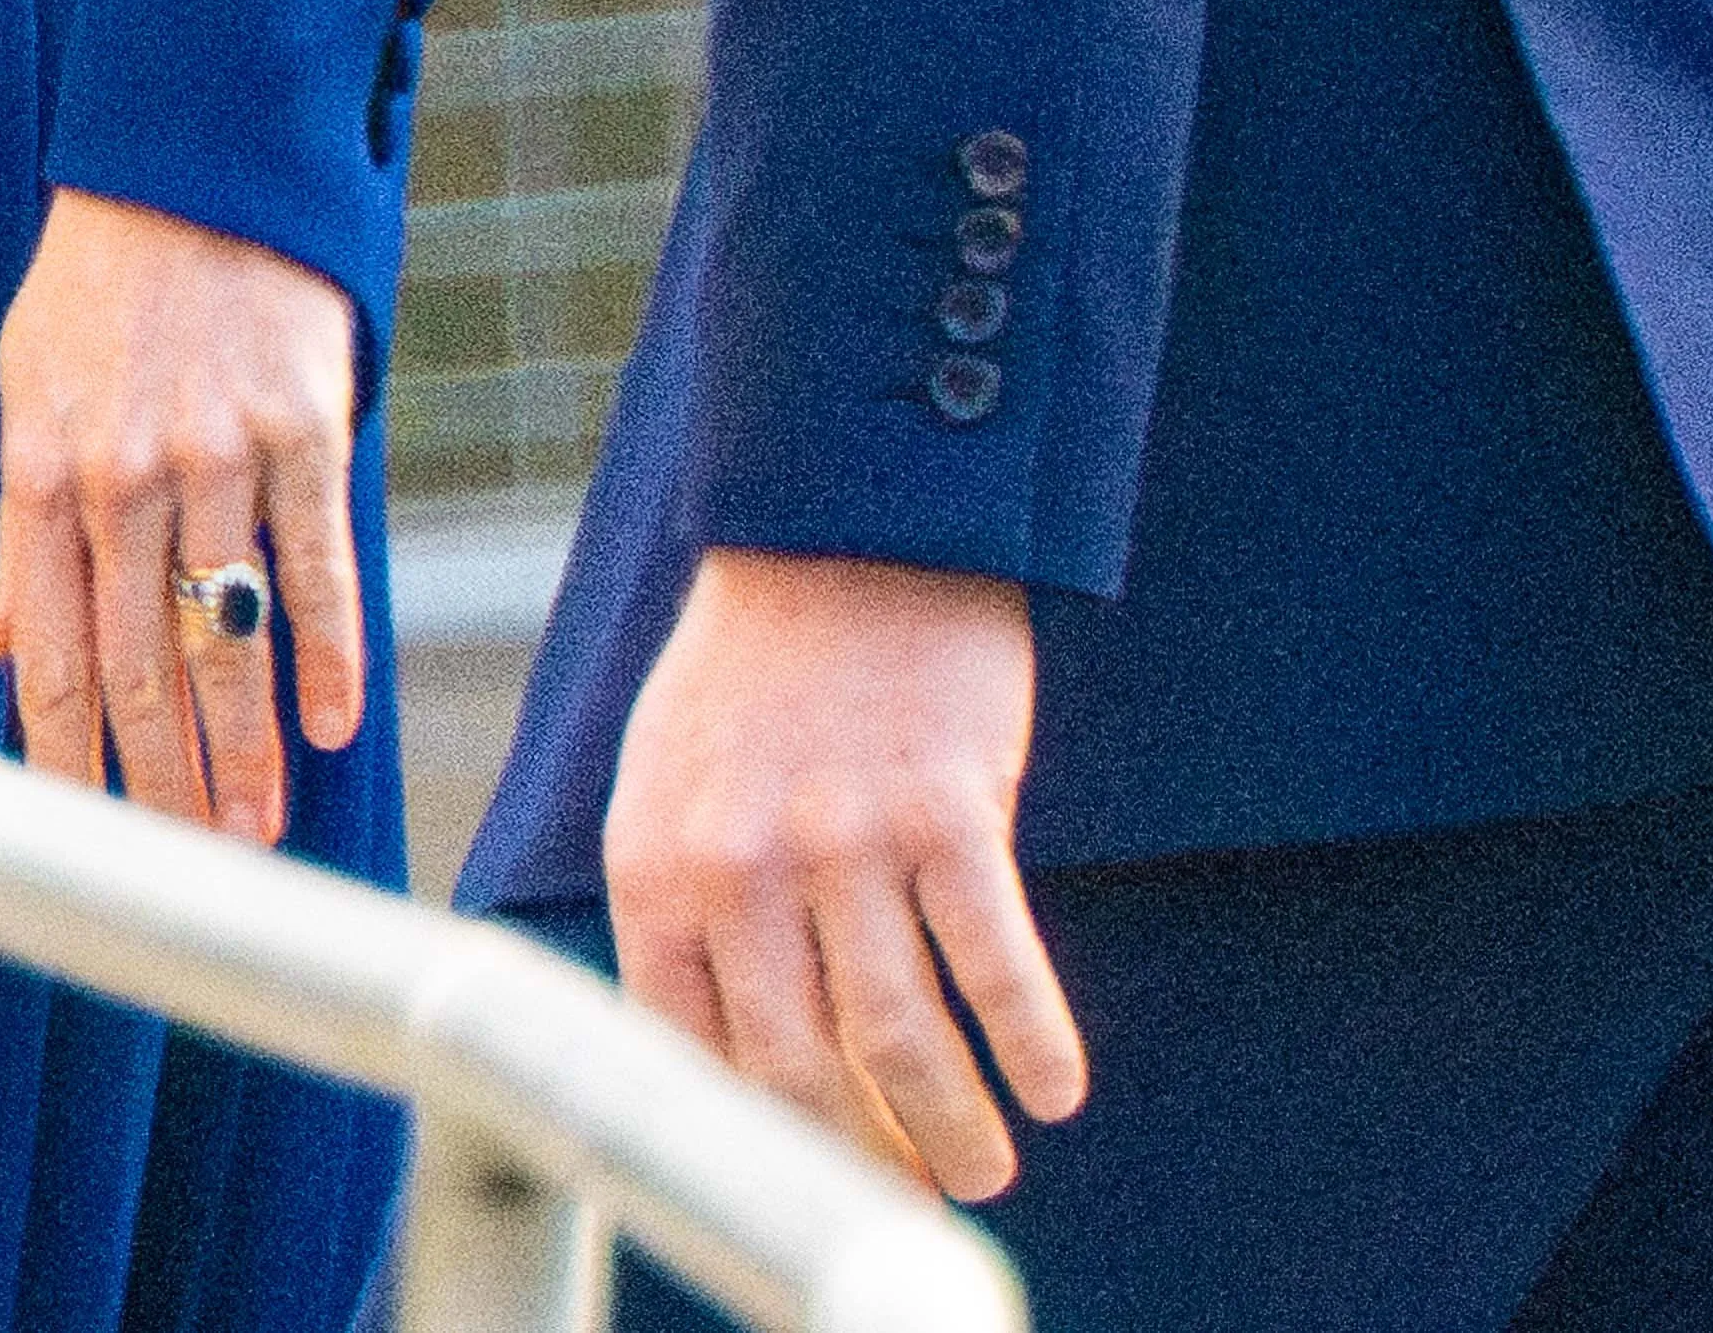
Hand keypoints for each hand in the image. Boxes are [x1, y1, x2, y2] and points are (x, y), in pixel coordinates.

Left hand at [0, 187, 363, 844]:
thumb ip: (25, 524)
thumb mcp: (31, 387)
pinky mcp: (300, 422)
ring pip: (226, 635)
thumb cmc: (101, 283)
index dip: (68, 759)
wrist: (192, 153)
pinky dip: (327, 650)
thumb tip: (1, 644)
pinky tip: (333, 722)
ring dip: (246, 746)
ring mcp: (214, 451)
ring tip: (257, 830)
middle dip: (164, 784)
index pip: (52, 655)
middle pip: (139, 668)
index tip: (86, 845)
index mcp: (41, 472)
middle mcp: (121, 474)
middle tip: (191, 870)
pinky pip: (315, 560)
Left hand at [602, 549, 1088, 1202]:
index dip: (761, 1141)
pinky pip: (992, 960)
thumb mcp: (671, 778)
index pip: (694, 1058)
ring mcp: (844, 836)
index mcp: (657, 866)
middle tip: (915, 1196)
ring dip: (951, 1128)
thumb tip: (723, 1055)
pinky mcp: (943, 803)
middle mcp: (740, 865)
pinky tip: (1056, 1086)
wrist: (844, 516)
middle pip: (804, 1073)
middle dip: (865, 1160)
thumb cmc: (756, 660)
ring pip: (901, 1041)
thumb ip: (684, 909)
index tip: (811, 1185)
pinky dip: (1028, 1039)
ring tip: (983, 1168)